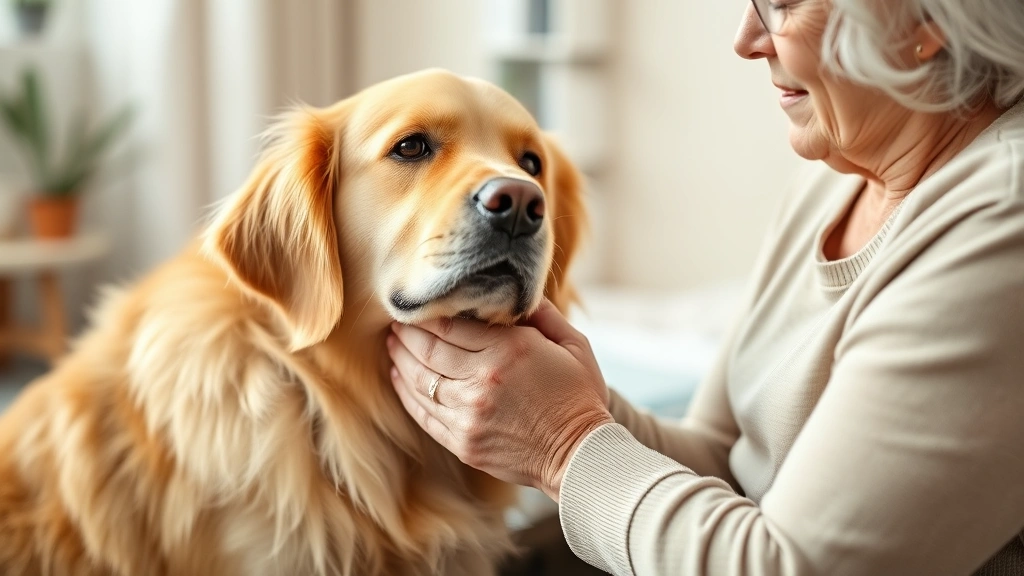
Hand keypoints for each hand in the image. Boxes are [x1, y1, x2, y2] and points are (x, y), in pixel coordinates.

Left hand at [387, 299, 612, 500]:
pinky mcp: (462, 441)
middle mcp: (482, 381)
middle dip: (407, 334)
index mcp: (509, 351)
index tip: (417, 307)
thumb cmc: (579, 396)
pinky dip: (405, 392)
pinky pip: (422, 413)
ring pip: (419, 380)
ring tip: (393, 346)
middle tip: (397, 323)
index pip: (451, 325)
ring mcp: (468, 414)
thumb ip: (543, 314)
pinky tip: (398, 378)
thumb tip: (516, 293)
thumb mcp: (573, 344)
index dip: (427, 315)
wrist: (580, 454)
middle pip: (428, 350)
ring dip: (400, 360)